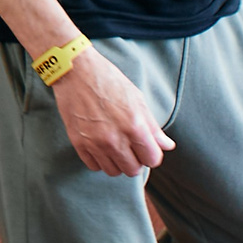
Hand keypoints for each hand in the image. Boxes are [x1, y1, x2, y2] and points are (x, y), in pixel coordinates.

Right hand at [50, 48, 173, 176]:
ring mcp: (95, 142)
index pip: (152, 159)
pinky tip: (99, 146)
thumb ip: (152, 126)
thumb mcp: (136, 99)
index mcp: (134, 126)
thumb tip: (167, 146)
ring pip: (113, 171)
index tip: (145, 147)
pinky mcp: (78, 142)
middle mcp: (115, 139)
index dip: (151, 154)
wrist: (75, 70)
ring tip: (114, 147)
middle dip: (135, 160)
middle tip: (129, 147)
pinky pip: (94, 166)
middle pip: (133, 170)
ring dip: (117, 162)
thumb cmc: (108, 80)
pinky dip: (98, 159)